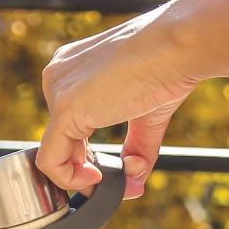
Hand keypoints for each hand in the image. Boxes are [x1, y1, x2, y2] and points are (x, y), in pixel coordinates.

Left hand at [36, 0, 200, 198]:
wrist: (179, 46)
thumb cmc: (168, 68)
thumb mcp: (146, 115)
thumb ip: (134, 148)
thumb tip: (133, 182)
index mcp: (73, 71)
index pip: (68, 126)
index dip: (89, 157)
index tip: (118, 168)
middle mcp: (57, 76)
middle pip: (60, 142)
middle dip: (89, 169)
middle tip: (124, 178)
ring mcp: (57, 90)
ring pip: (52, 154)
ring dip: (83, 178)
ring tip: (118, 177)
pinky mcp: (65, 109)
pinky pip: (50, 161)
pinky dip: (71, 180)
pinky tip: (99, 178)